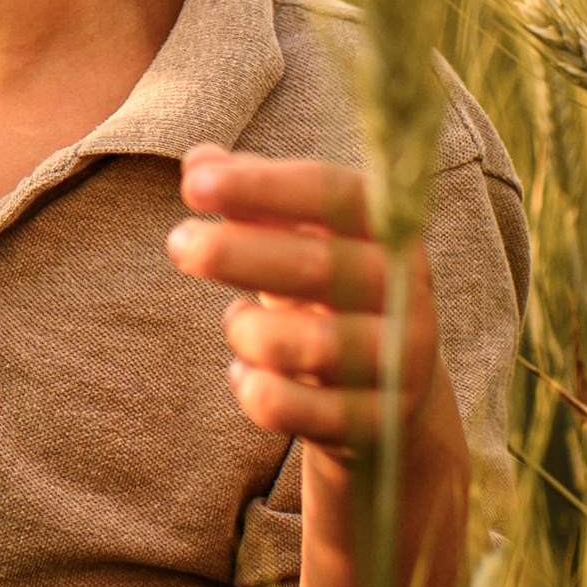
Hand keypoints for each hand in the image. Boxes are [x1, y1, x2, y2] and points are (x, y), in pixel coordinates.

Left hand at [171, 151, 472, 586]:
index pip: (339, 194)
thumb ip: (253, 200)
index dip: (268, 184)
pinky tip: (244, 379)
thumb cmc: (327, 300)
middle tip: (177, 244)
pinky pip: (305, 414)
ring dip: (253, 332)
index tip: (194, 181)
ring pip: (316, 346)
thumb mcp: (298, 244)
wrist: (391, 409)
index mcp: (393, 235)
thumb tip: (198, 157)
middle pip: (326, 267)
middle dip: (241, 253)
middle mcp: (409, 296)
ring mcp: (400, 366)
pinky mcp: (379, 428)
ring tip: (236, 325)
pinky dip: (259, 393)